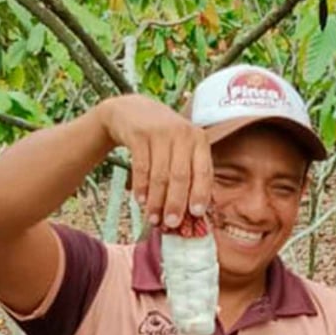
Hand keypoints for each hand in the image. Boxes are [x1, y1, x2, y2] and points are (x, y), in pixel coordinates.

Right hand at [95, 95, 212, 232]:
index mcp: (199, 140)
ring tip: (154, 218)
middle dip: (176, 203)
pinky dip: (141, 187)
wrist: (132, 111)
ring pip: (160, 175)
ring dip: (156, 200)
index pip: (203, 171)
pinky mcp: (140, 134)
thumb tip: (193, 212)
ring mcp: (161, 132)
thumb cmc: (163, 138)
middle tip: (172, 223)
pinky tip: (141, 200)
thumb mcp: (182, 147)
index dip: (200, 194)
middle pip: (181, 176)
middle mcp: (183, 134)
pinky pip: (141, 167)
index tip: (196, 214)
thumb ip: (190, 172)